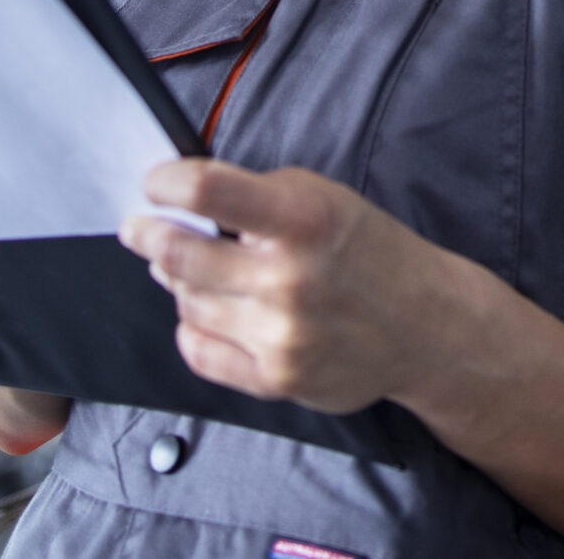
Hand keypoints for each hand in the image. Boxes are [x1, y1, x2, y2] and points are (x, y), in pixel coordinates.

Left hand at [121, 159, 446, 412]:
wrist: (425, 325)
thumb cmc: (368, 251)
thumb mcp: (325, 198)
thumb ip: (257, 197)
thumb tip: (182, 205)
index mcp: (305, 219)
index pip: (206, 191)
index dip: (165, 183)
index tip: (155, 183)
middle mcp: (289, 278)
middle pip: (178, 253)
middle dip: (146, 233)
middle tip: (138, 227)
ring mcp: (280, 335)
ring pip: (186, 302)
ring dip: (178, 280)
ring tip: (190, 268)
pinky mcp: (275, 379)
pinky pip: (199, 351)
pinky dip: (192, 326)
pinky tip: (205, 310)